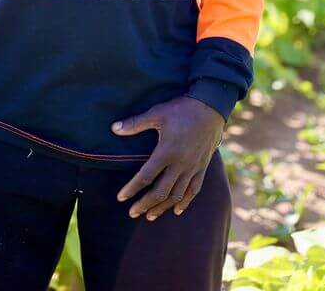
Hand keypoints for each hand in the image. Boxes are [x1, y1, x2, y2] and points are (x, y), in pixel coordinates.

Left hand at [111, 95, 224, 220]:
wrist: (211, 107)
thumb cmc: (181, 109)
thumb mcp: (157, 113)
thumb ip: (135, 123)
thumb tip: (114, 128)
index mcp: (166, 152)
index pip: (146, 176)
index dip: (132, 189)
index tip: (121, 198)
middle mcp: (180, 164)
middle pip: (160, 192)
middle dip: (145, 204)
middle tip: (132, 213)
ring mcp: (192, 168)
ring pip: (176, 195)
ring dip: (162, 207)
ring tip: (150, 216)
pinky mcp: (202, 167)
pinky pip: (193, 190)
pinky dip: (185, 202)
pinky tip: (177, 210)